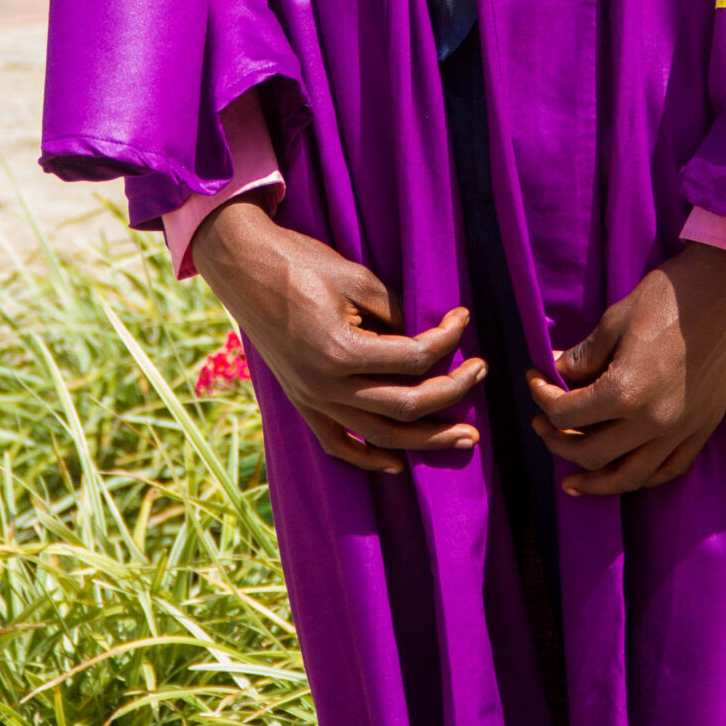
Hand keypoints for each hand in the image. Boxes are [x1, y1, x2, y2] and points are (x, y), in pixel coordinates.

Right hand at [191, 196, 484, 475]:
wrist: (243, 266)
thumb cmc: (300, 262)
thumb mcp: (355, 277)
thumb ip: (395, 312)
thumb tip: (429, 339)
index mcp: (341, 351)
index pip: (414, 357)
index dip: (448, 339)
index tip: (464, 318)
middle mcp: (325, 386)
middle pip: (406, 406)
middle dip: (452, 392)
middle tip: (481, 373)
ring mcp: (311, 399)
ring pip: (380, 436)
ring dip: (427, 440)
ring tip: (464, 438)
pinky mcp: (301, 403)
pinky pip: (337, 443)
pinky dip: (369, 458)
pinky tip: (397, 463)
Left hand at [528, 243, 725, 495]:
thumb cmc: (672, 294)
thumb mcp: (617, 317)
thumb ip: (585, 354)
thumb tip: (558, 371)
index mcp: (627, 391)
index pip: (568, 413)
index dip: (542, 397)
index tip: (535, 379)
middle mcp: (654, 421)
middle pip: (591, 454)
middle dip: (558, 441)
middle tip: (542, 424)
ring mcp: (683, 429)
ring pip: (631, 477)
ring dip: (595, 480)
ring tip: (571, 479)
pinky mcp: (704, 427)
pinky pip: (669, 469)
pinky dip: (643, 477)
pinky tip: (625, 473)